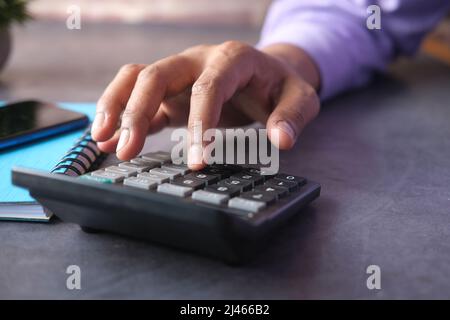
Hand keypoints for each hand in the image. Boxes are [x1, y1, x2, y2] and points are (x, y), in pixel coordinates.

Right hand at [91, 41, 320, 169]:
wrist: (269, 74)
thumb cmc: (281, 86)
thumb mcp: (300, 98)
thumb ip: (293, 116)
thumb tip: (282, 140)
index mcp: (232, 58)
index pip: (208, 88)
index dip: (200, 124)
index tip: (196, 162)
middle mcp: (198, 61)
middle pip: (157, 75)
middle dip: (138, 112)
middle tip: (128, 151)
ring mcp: (181, 75)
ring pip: (137, 78)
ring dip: (117, 107)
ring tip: (103, 140)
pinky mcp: (172, 93)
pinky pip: (139, 97)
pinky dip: (121, 117)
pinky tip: (109, 140)